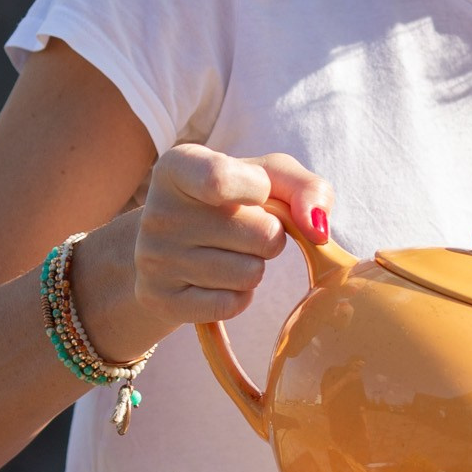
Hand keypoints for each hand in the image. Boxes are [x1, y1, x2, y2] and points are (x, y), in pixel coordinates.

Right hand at [77, 146, 332, 354]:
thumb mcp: (268, 177)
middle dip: (269, 235)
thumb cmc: (231, 202)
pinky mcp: (161, 300)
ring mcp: (154, 259)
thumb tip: (317, 229)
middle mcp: (159, 212)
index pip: (221, 179)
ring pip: (251, 274)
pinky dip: (239, 295)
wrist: (170, 247)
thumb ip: (305, 188)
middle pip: (261, 234)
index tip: (259, 193)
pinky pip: (232, 305)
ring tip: (229, 253)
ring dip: (254, 266)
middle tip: (244, 230)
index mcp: (178, 166)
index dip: (259, 190)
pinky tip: (218, 280)